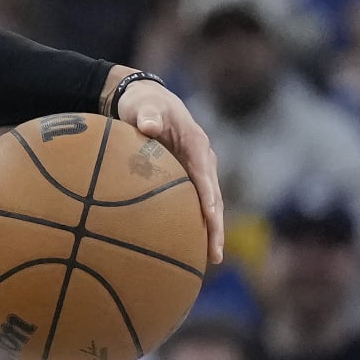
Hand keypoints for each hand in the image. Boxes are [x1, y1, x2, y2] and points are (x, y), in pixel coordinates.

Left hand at [115, 75, 224, 264]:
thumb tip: (150, 126)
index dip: (209, 199)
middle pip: (214, 198)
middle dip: (216, 227)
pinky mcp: (187, 178)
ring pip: (208, 204)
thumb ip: (147, 115)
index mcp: (196, 145)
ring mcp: (197, 170)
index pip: (206, 177)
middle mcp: (203, 160)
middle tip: (215, 255)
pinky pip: (193, 203)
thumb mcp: (143, 106)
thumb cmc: (143, 104)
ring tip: (209, 259)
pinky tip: (185, 247)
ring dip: (210, 231)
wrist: (146, 100)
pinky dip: (194, 223)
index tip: (211, 219)